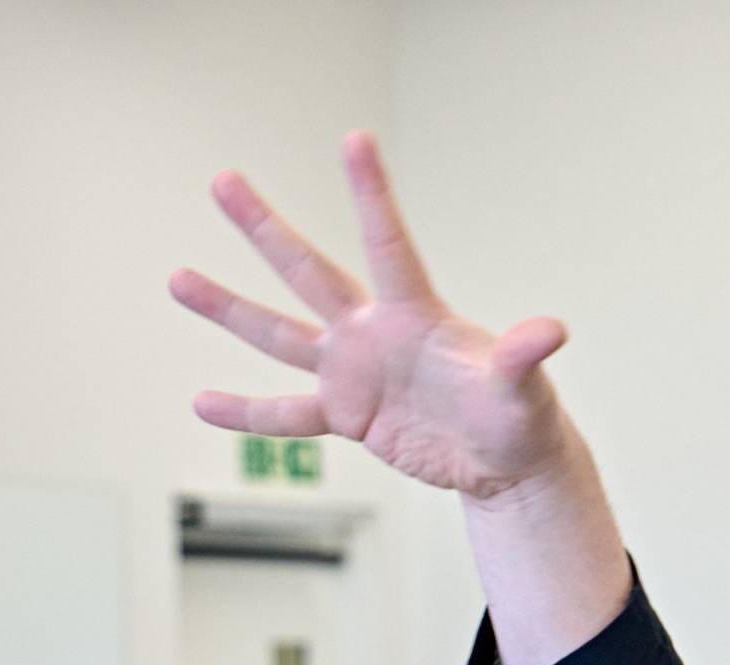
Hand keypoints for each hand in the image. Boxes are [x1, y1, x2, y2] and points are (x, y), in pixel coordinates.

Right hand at [171, 131, 573, 499]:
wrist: (505, 462)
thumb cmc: (522, 417)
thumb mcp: (524, 391)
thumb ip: (524, 358)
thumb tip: (551, 331)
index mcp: (417, 316)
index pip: (389, 245)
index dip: (371, 195)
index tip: (354, 138)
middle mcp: (375, 333)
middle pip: (310, 273)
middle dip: (266, 230)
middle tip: (224, 181)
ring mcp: (355, 372)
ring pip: (281, 335)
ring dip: (230, 310)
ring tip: (178, 279)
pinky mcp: (348, 415)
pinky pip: (287, 413)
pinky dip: (247, 412)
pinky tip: (202, 401)